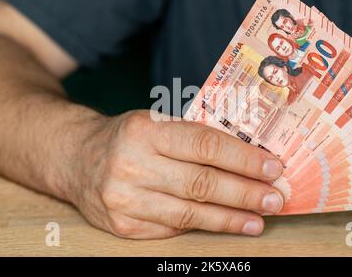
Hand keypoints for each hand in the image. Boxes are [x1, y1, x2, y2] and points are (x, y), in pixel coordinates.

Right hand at [68, 110, 284, 238]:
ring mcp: (124, 199)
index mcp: (145, 130)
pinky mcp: (123, 226)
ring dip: (231, 217)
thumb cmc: (128, 138)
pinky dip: (205, 227)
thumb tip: (248, 158)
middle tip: (274, 198)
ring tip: (259, 219)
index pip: (205, 145)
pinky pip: (173, 229)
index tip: (273, 167)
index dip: (244, 158)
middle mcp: (132, 164)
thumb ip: (194, 138)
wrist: (77, 158)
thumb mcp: (156, 123)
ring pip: (190, 213)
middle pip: (202, 183)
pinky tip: (228, 225)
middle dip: (245, 192)